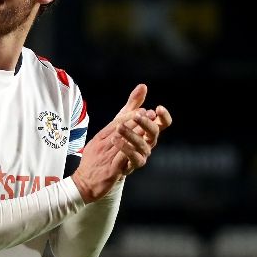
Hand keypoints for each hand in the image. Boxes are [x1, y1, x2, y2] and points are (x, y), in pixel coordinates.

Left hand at [71, 84, 171, 202]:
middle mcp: (145, 145)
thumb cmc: (111, 144)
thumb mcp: (119, 121)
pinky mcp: (127, 168)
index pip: (161, 124)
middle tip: (136, 114)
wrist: (93, 171)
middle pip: (154, 134)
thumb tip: (143, 86)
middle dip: (146, 123)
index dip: (164, 117)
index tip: (158, 108)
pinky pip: (133, 160)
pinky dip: (126, 149)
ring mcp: (138, 158)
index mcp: (145, 133)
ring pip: (144, 147)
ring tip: (119, 127)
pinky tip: (115, 139)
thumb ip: (132, 105)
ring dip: (132, 135)